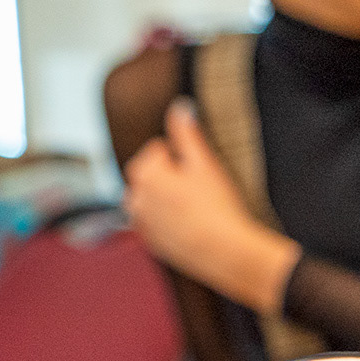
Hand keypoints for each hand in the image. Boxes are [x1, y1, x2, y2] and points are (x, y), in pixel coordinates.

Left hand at [125, 100, 299, 315]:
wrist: (225, 253)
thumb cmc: (217, 207)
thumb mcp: (204, 163)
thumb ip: (186, 133)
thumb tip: (179, 107)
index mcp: (142, 173)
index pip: (158, 149)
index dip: (184, 159)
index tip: (200, 174)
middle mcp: (133, 197)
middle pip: (153, 175)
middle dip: (173, 178)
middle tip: (202, 192)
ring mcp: (141, 223)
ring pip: (155, 200)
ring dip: (170, 200)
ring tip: (198, 210)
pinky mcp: (151, 243)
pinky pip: (158, 223)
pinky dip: (172, 222)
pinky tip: (194, 226)